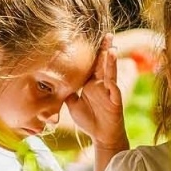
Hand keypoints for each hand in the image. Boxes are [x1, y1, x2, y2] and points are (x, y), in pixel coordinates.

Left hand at [67, 35, 124, 149]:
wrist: (101, 136)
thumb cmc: (89, 120)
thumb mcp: (72, 104)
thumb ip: (66, 92)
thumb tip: (55, 82)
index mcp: (91, 83)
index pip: (91, 65)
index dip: (91, 52)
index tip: (88, 37)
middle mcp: (101, 84)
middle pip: (103, 63)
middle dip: (105, 48)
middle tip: (107, 33)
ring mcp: (109, 91)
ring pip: (110, 72)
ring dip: (111, 60)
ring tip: (111, 46)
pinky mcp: (115, 100)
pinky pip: (114, 88)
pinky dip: (113, 79)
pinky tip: (114, 72)